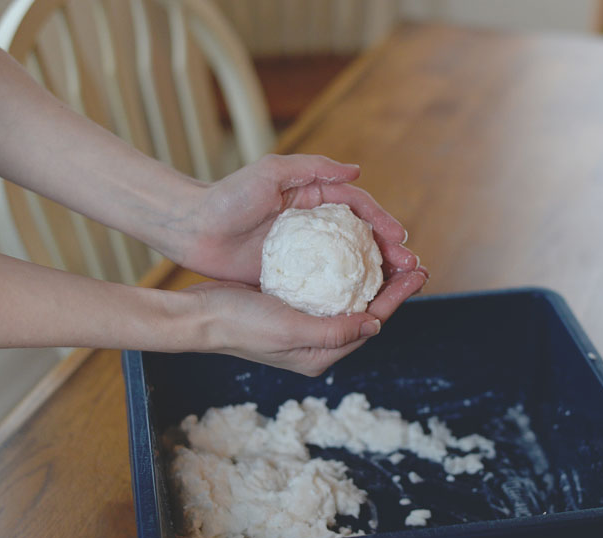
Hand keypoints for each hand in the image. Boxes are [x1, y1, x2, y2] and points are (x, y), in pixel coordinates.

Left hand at [163, 153, 422, 284]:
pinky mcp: (290, 276)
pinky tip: (363, 305)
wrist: (192, 229)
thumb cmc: (228, 196)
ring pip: (349, 264)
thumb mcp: (271, 172)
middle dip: (389, 252)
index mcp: (313, 197)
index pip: (358, 207)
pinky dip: (346, 293)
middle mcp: (313, 225)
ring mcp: (304, 253)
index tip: (400, 239)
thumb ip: (313, 168)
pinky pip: (324, 285)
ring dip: (375, 275)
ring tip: (397, 288)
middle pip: (362, 238)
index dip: (383, 221)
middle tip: (410, 269)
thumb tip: (356, 170)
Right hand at [186, 277, 422, 375]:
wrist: (199, 315)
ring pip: (349, 299)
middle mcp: (318, 343)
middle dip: (391, 287)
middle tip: (415, 261)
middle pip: (365, 311)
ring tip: (392, 254)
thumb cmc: (240, 324)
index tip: (419, 272)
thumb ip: (334, 331)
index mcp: (322, 354)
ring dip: (371, 277)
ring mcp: (305, 325)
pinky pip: (328, 289)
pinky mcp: (292, 307)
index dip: (396, 297)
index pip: (371, 323)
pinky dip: (345, 272)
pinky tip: (354, 252)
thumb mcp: (291, 330)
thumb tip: (375, 326)